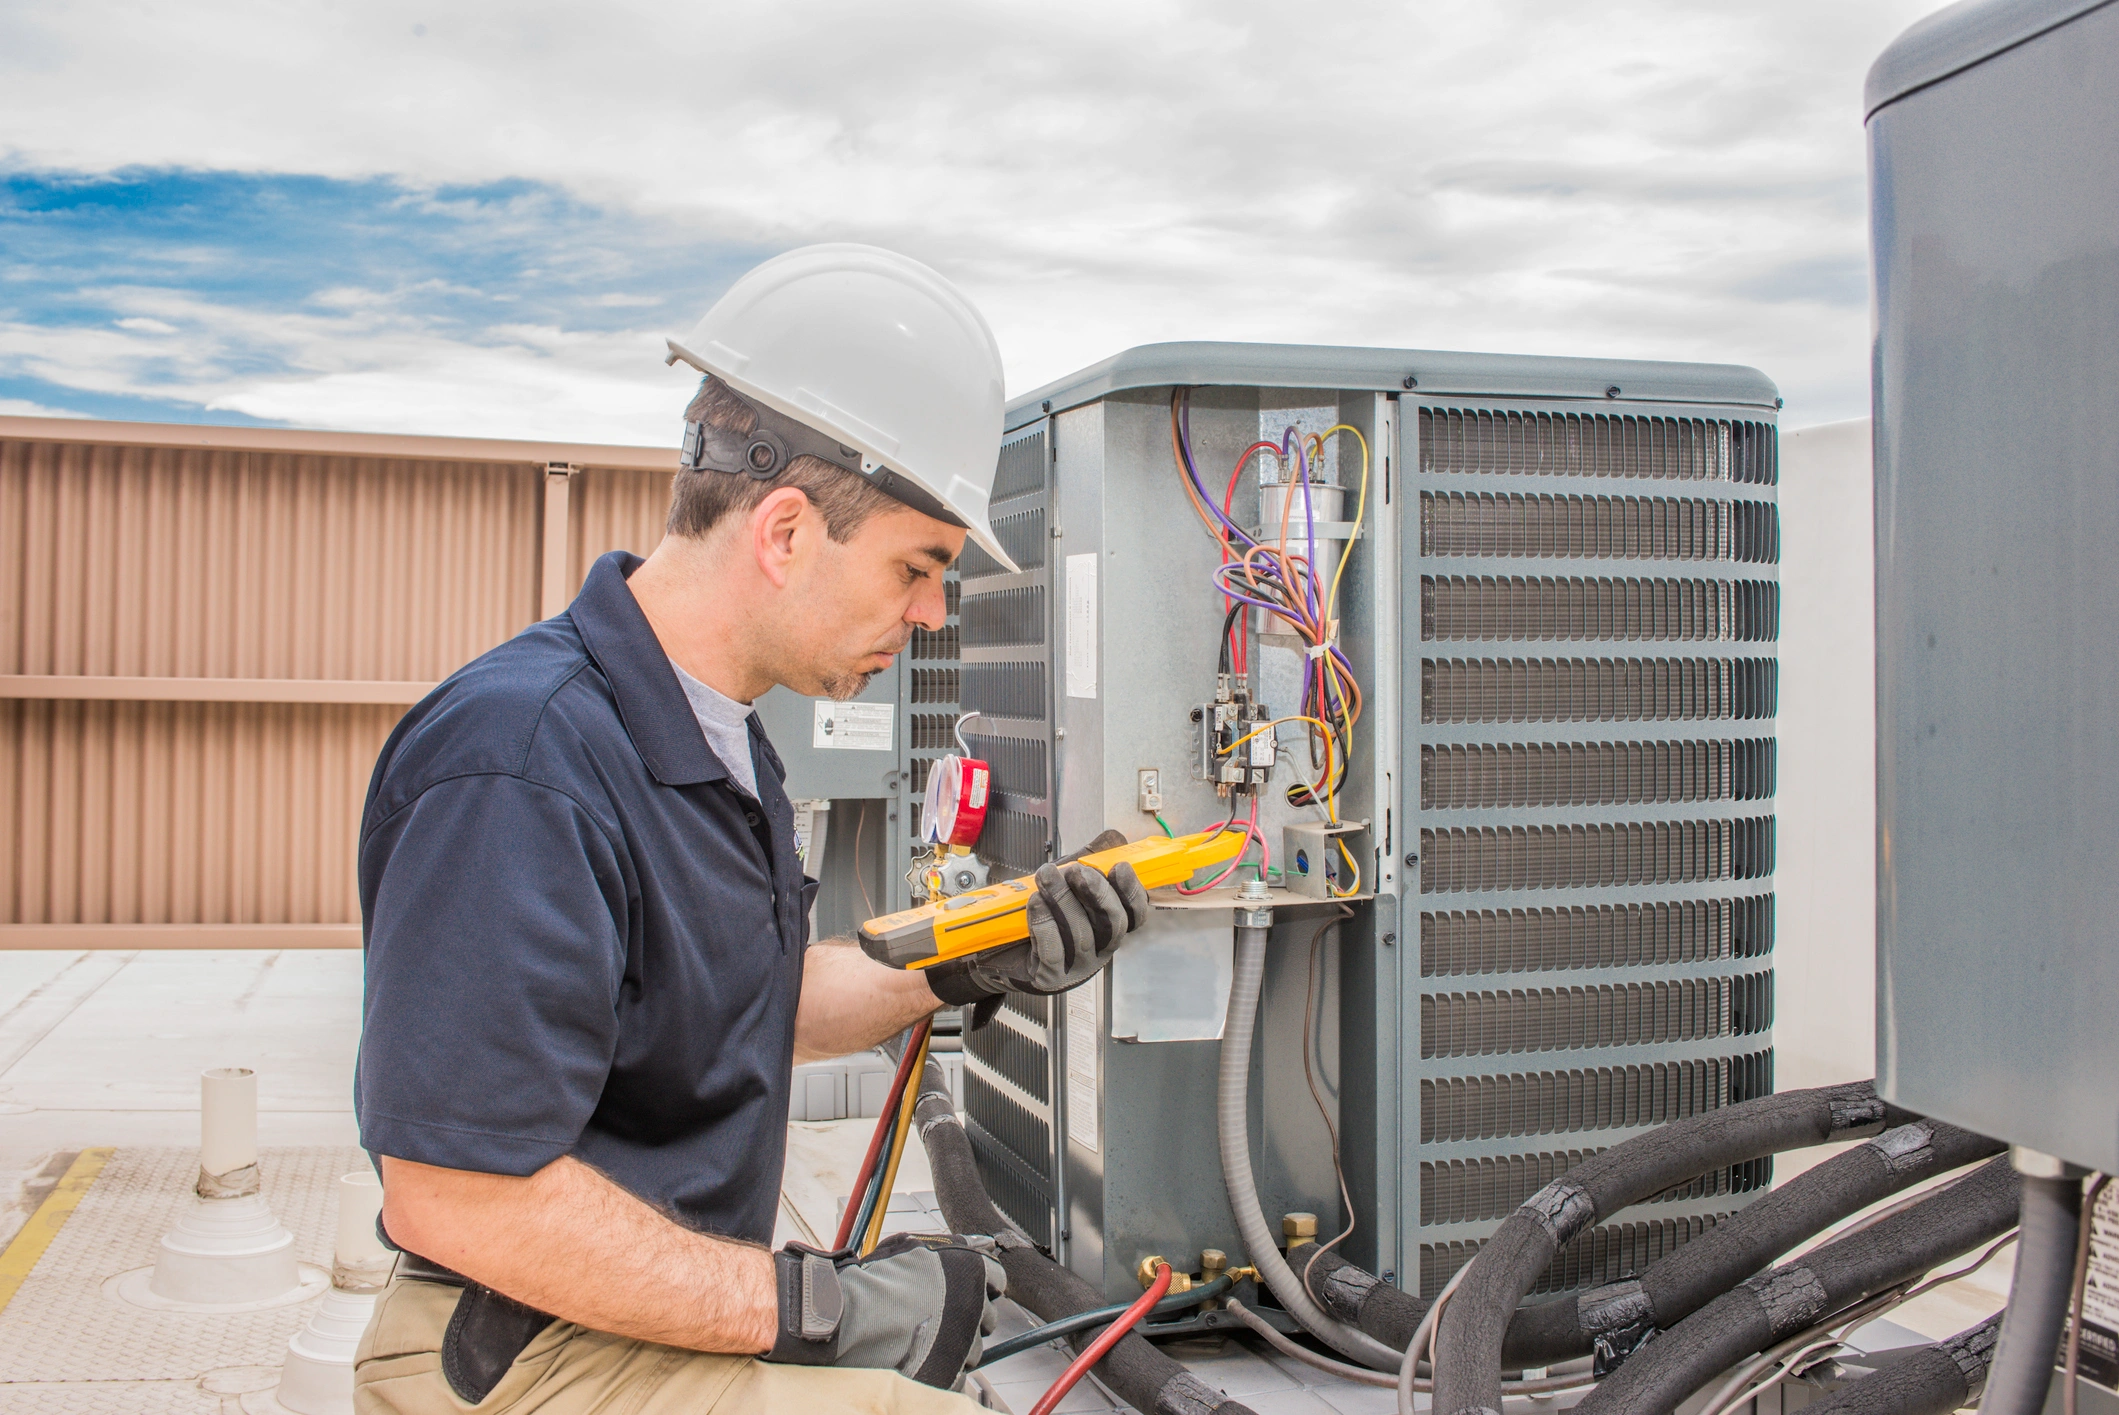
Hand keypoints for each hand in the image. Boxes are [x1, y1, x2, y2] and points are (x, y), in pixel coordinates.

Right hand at [765, 1234, 1005, 1386]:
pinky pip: (958, 1375)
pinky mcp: (949, 1376)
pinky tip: (920, 1356)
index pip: (997, 1279)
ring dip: (955, 1344)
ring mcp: (964, 1344)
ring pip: (973, 1349)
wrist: (845, 1319)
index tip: (965, 1289)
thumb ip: (952, 1246)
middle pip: (987, 1316)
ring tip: (922, 1334)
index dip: (980, 1284)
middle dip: (968, 1315)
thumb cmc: (874, 1281)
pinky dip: (945, 1369)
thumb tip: (977, 1243)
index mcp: (972, 1271)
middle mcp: (975, 1307)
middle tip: (937, 1313)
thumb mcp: (914, 1247)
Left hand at [926, 830, 1149, 1004]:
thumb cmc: (1035, 915)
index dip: (1132, 891)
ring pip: (1081, 935)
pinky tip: (1035, 903)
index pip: (1134, 914)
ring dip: (1063, 901)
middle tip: (1076, 870)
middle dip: (1097, 893)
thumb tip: (1112, 839)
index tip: (1119, 866)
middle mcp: (1099, 950)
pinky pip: (1053, 951)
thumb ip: (1090, 862)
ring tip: (1046, 877)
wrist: (996, 948)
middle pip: (1113, 924)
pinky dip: (1044, 923)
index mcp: (1107, 927)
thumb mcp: (1064, 884)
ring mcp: (1076, 967)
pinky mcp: (1050, 976)